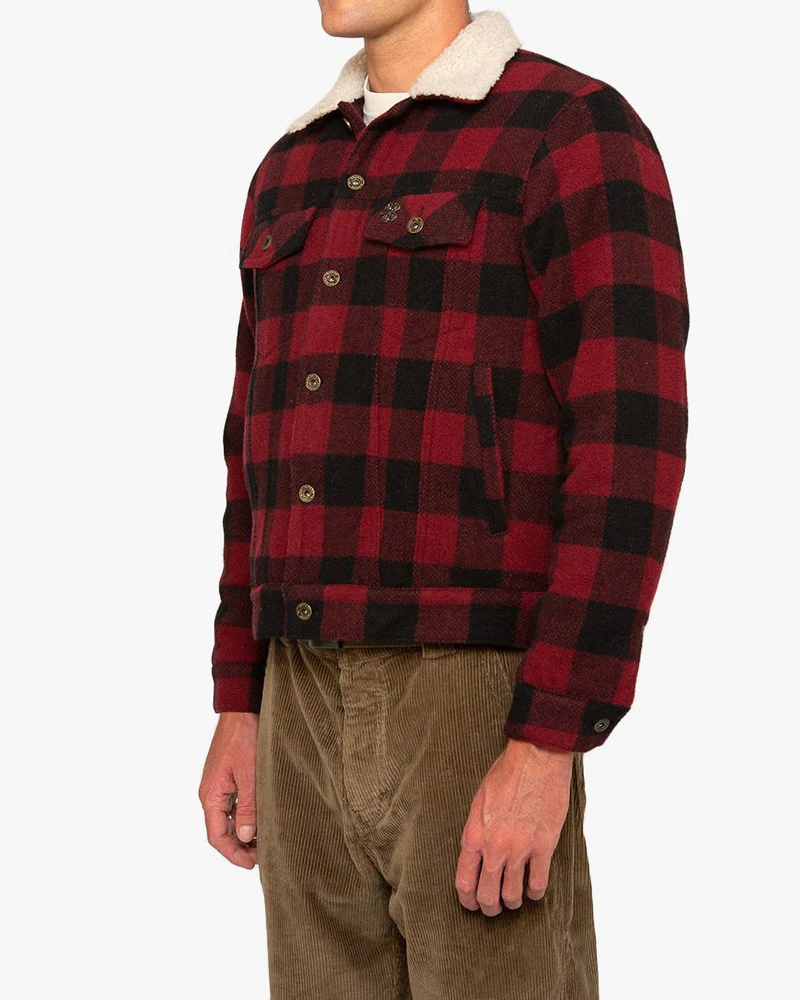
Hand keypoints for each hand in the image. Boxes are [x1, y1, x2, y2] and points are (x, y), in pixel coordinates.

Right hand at [198, 711, 259, 868]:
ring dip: (244, 832)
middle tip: (264, 855)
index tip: (252, 865)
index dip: (233, 854)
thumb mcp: (250, 774)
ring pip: (228, 819)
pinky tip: (262, 818)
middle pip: (222, 831)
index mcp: (211, 795)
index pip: (217, 837)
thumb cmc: (245, 737)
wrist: (242, 708)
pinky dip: (245, 816)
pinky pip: (233, 805)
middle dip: (240, 847)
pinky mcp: (228, 777)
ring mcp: (218, 785)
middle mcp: (211, 793)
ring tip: (266, 840)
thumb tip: (246, 837)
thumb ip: (248, 807)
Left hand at [455, 738, 573, 914]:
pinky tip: (533, 889)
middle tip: (494, 907)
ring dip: (512, 902)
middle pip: (487, 896)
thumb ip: (476, 832)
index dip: (467, 900)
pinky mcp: (543, 847)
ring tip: (514, 899)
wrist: (535, 759)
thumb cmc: (506, 774)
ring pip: (512, 896)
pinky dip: (535, 892)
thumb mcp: (478, 802)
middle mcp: (494, 848)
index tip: (472, 904)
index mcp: (474, 835)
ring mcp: (520, 850)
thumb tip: (477, 855)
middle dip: (489, 907)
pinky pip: (538, 884)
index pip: (464, 882)